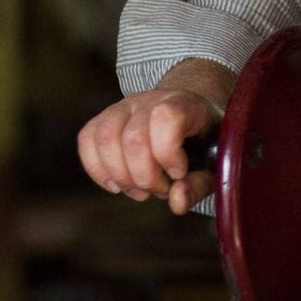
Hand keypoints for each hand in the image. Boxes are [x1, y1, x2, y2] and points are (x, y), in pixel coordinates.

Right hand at [77, 58, 232, 214]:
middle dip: (145, 177)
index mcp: (187, 104)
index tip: (179, 172)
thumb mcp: (214, 167)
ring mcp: (125, 105)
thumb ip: (199, 186)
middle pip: (134, 138)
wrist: (190, 122)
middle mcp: (153, 99)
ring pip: (105, 138)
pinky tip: (118, 185)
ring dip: (120, 176)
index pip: (166, 117)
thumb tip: (176, 201)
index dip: (168, 153)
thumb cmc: (205, 146)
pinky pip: (87, 139)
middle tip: (161, 189)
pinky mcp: (105, 117)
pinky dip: (98, 170)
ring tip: (141, 190)